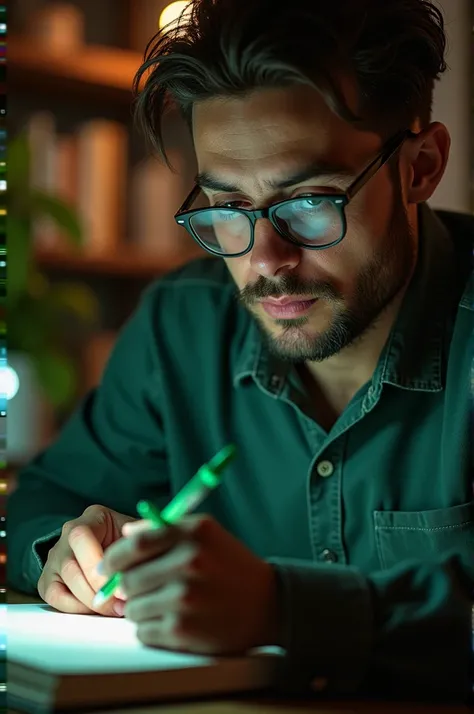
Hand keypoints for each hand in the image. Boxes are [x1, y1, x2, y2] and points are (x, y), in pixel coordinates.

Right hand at [37, 504, 136, 616]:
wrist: (107, 545)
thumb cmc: (126, 540)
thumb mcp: (136, 533)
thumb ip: (145, 536)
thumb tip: (155, 540)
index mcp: (90, 519)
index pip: (82, 538)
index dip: (101, 565)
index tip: (123, 585)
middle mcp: (66, 537)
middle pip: (73, 568)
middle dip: (98, 590)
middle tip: (121, 604)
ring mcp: (55, 559)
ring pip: (64, 587)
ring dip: (91, 603)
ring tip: (115, 609)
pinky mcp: (48, 581)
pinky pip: (56, 599)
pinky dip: (77, 609)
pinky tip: (98, 611)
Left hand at [101, 515, 279, 654]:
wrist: (268, 604)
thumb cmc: (231, 566)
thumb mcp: (205, 533)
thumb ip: (164, 529)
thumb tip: (125, 534)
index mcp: (194, 532)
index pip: (135, 544)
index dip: (114, 558)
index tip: (108, 567)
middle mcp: (190, 561)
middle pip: (128, 578)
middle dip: (131, 586)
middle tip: (149, 588)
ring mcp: (185, 598)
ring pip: (132, 607)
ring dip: (142, 608)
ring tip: (169, 604)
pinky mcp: (182, 630)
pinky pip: (143, 631)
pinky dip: (152, 628)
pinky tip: (176, 620)